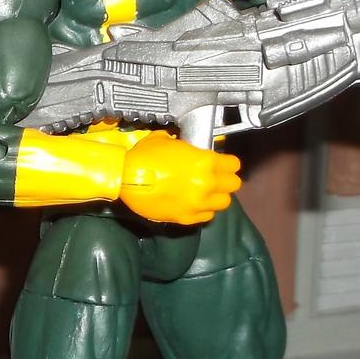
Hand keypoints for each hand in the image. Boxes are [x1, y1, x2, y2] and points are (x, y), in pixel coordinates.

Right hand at [119, 131, 239, 225]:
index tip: (222, 163)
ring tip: (208, 193)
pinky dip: (204, 209)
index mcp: (205, 161)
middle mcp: (207, 183)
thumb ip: (182, 146)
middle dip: (226, 180)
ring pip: (224, 203)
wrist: (125, 179)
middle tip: (216, 178)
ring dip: (218, 196)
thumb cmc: (144, 157)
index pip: (233, 164)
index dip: (227, 162)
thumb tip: (183, 147)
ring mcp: (198, 203)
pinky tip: (196, 203)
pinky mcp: (186, 217)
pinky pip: (207, 216)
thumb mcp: (164, 140)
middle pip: (233, 185)